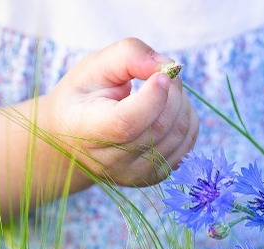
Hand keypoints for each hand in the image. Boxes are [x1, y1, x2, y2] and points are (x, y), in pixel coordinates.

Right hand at [43, 38, 197, 186]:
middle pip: (160, 126)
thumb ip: (128, 56)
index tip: (162, 74)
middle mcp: (113, 162)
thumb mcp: (94, 67)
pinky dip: (187, 120)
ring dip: (182, 104)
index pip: (128, 123)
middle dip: (172, 92)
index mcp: (90, 132)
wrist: (75, 139)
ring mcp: (137, 174)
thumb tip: (166, 66)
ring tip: (164, 90)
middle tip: (163, 74)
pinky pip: (188, 144)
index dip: (153, 98)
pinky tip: (170, 109)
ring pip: (180, 134)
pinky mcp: (157, 176)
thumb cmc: (85, 98)